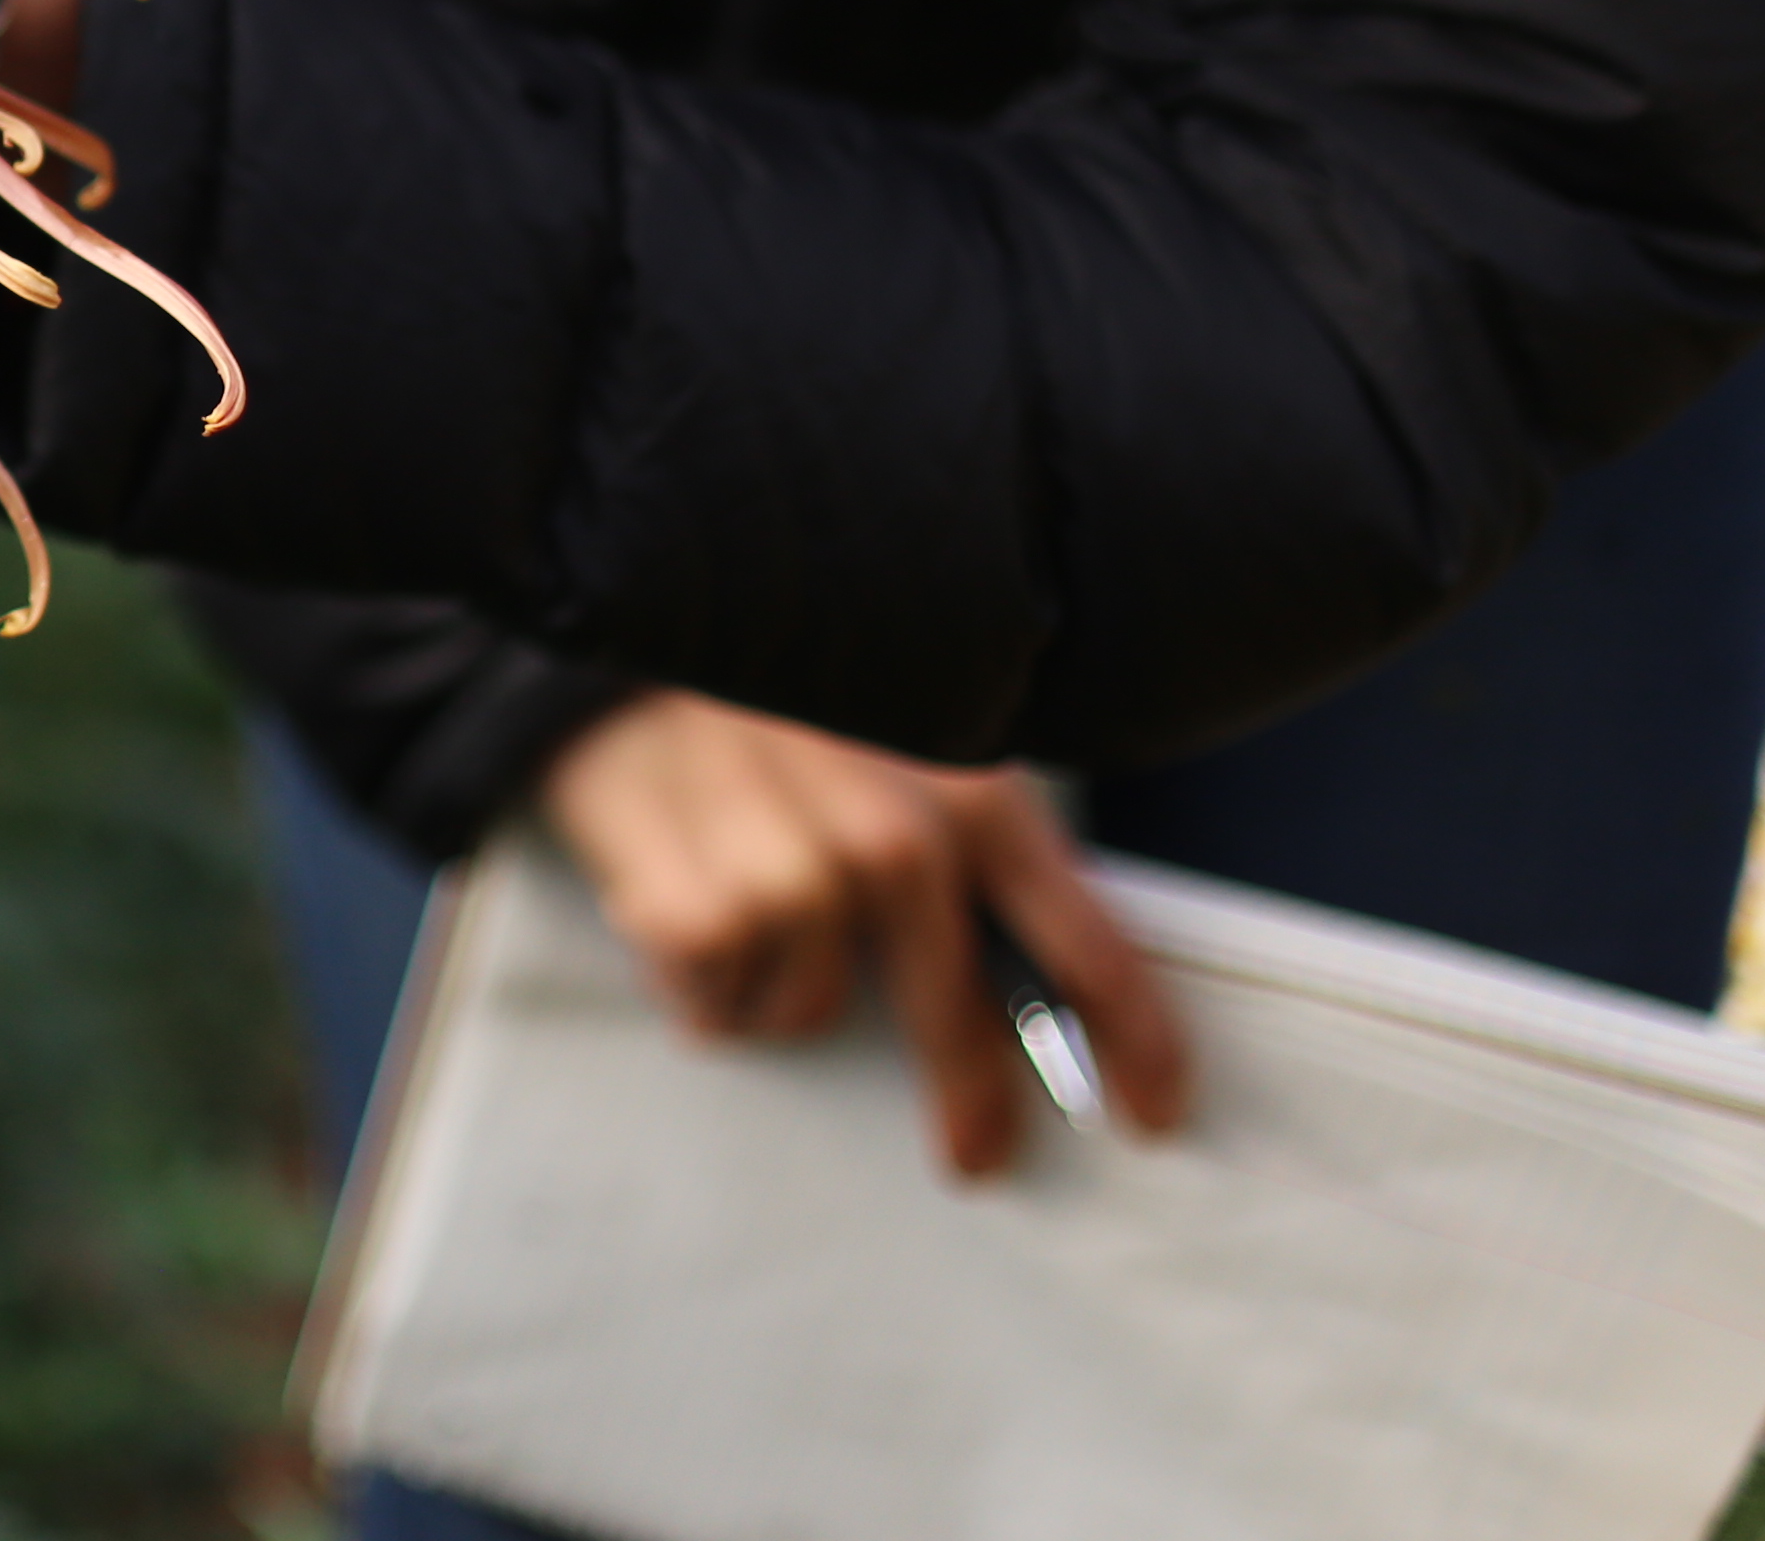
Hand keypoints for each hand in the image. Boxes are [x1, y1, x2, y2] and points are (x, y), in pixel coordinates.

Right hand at [531, 686, 1192, 1178]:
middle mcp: (892, 838)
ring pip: (808, 1011)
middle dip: (967, 1094)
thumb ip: (964, 827)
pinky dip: (694, 980)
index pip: (1086, 942)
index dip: (1135, 1042)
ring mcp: (790, 876)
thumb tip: (1034, 964)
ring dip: (775, 989)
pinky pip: (713, 1004)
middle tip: (972, 1150)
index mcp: (968, 788)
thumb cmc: (767, 686)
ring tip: (736, 913)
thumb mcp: (895, 722)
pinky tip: (674, 905)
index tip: (1153, 1111)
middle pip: (954, 1016)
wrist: (611, 612)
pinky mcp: (692, 908)